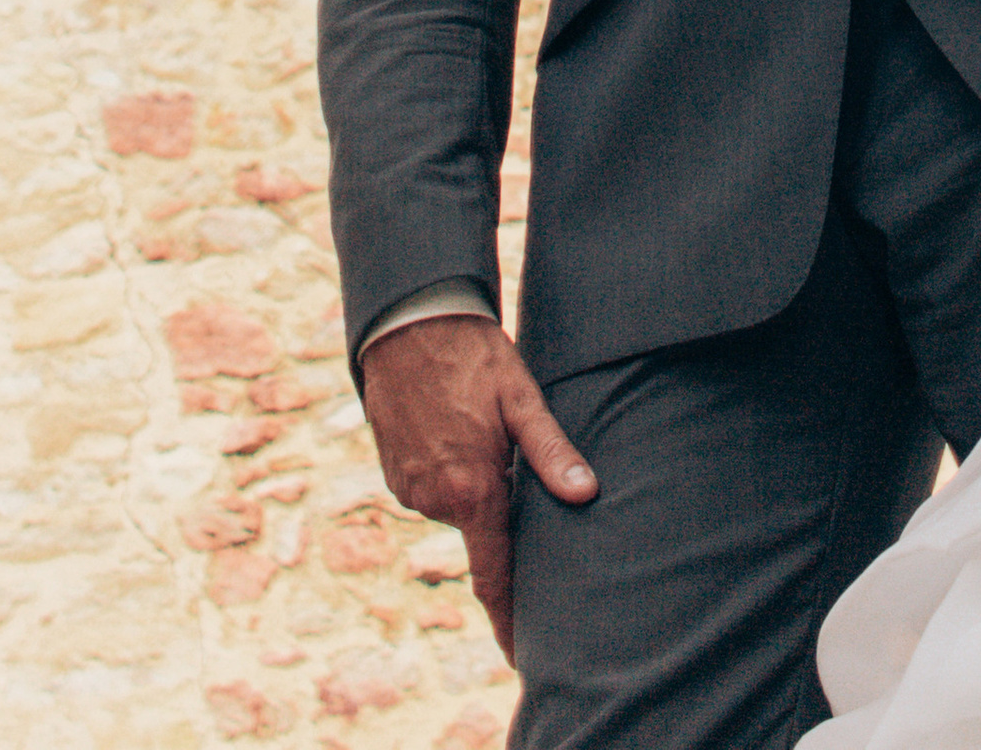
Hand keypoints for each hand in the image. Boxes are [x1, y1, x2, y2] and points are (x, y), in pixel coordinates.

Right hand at [361, 315, 595, 661]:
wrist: (408, 324)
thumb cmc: (474, 356)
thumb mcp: (522, 397)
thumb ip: (551, 451)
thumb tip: (586, 494)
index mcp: (472, 488)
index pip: (494, 574)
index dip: (508, 618)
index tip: (519, 656)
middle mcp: (436, 499)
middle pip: (483, 528)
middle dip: (502, 510)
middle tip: (516, 463)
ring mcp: (410, 489)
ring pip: (459, 505)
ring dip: (476, 485)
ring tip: (484, 429)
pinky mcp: (395, 475)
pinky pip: (434, 489)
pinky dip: (451, 472)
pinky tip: (459, 429)